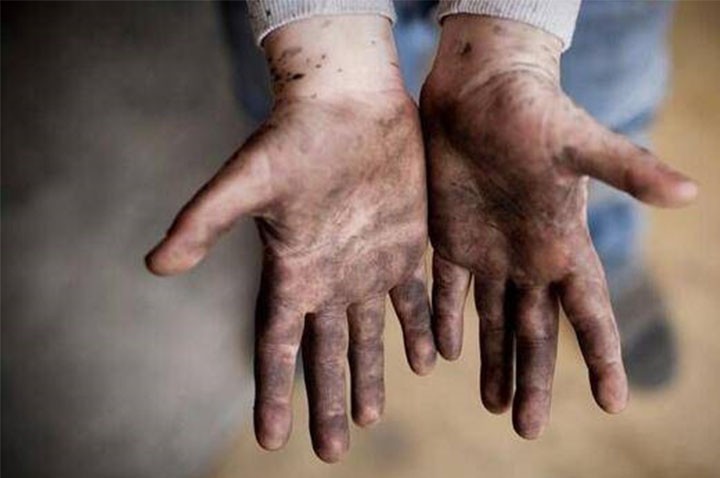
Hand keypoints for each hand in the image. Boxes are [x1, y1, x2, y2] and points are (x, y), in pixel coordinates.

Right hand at [146, 16, 435, 461]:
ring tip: (371, 417)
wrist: (349, 101)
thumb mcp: (247, 180)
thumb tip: (154, 263)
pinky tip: (427, 361)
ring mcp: (367, 264)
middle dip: (327, 401)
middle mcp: (328, 278)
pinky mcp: (404, 245)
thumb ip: (204, 222)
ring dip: (370, 376)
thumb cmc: (294, 136)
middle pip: (325, 354)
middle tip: (331, 452)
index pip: (277, 346)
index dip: (275, 392)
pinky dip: (419, 330)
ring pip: (368, 335)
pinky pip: (414, 298)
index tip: (271, 441)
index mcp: (291, 272)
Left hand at [421, 16, 696, 437]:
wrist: (482, 86)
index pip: (590, 312)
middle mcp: (529, 257)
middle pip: (535, 332)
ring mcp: (490, 251)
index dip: (602, 357)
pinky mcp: (451, 238)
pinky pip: (447, 291)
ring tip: (494, 405)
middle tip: (526, 429)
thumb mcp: (581, 142)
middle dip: (534, 379)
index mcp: (565, 244)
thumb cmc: (534, 109)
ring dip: (493, 362)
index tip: (613, 404)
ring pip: (492, 320)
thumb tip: (693, 192)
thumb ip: (629, 170)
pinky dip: (446, 322)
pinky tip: (441, 356)